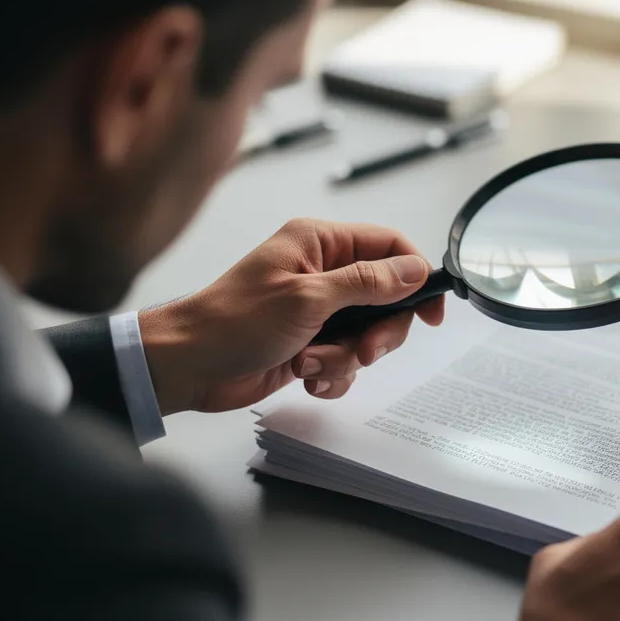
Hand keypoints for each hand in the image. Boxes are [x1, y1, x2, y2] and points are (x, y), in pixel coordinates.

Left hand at [139, 218, 443, 414]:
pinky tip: (304, 377)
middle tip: (362, 351)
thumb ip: (368, 283)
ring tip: (312, 363)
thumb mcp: (309, 298)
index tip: (432, 311)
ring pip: (367, 335)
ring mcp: (316, 310)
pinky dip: (331, 374)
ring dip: (346, 358)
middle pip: (386, 298)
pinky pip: (344, 361)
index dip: (416, 277)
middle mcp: (321, 273)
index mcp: (319, 243)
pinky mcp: (309, 343)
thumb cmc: (232, 321)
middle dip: (378, 332)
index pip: (389, 247)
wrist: (187, 366)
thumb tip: (414, 270)